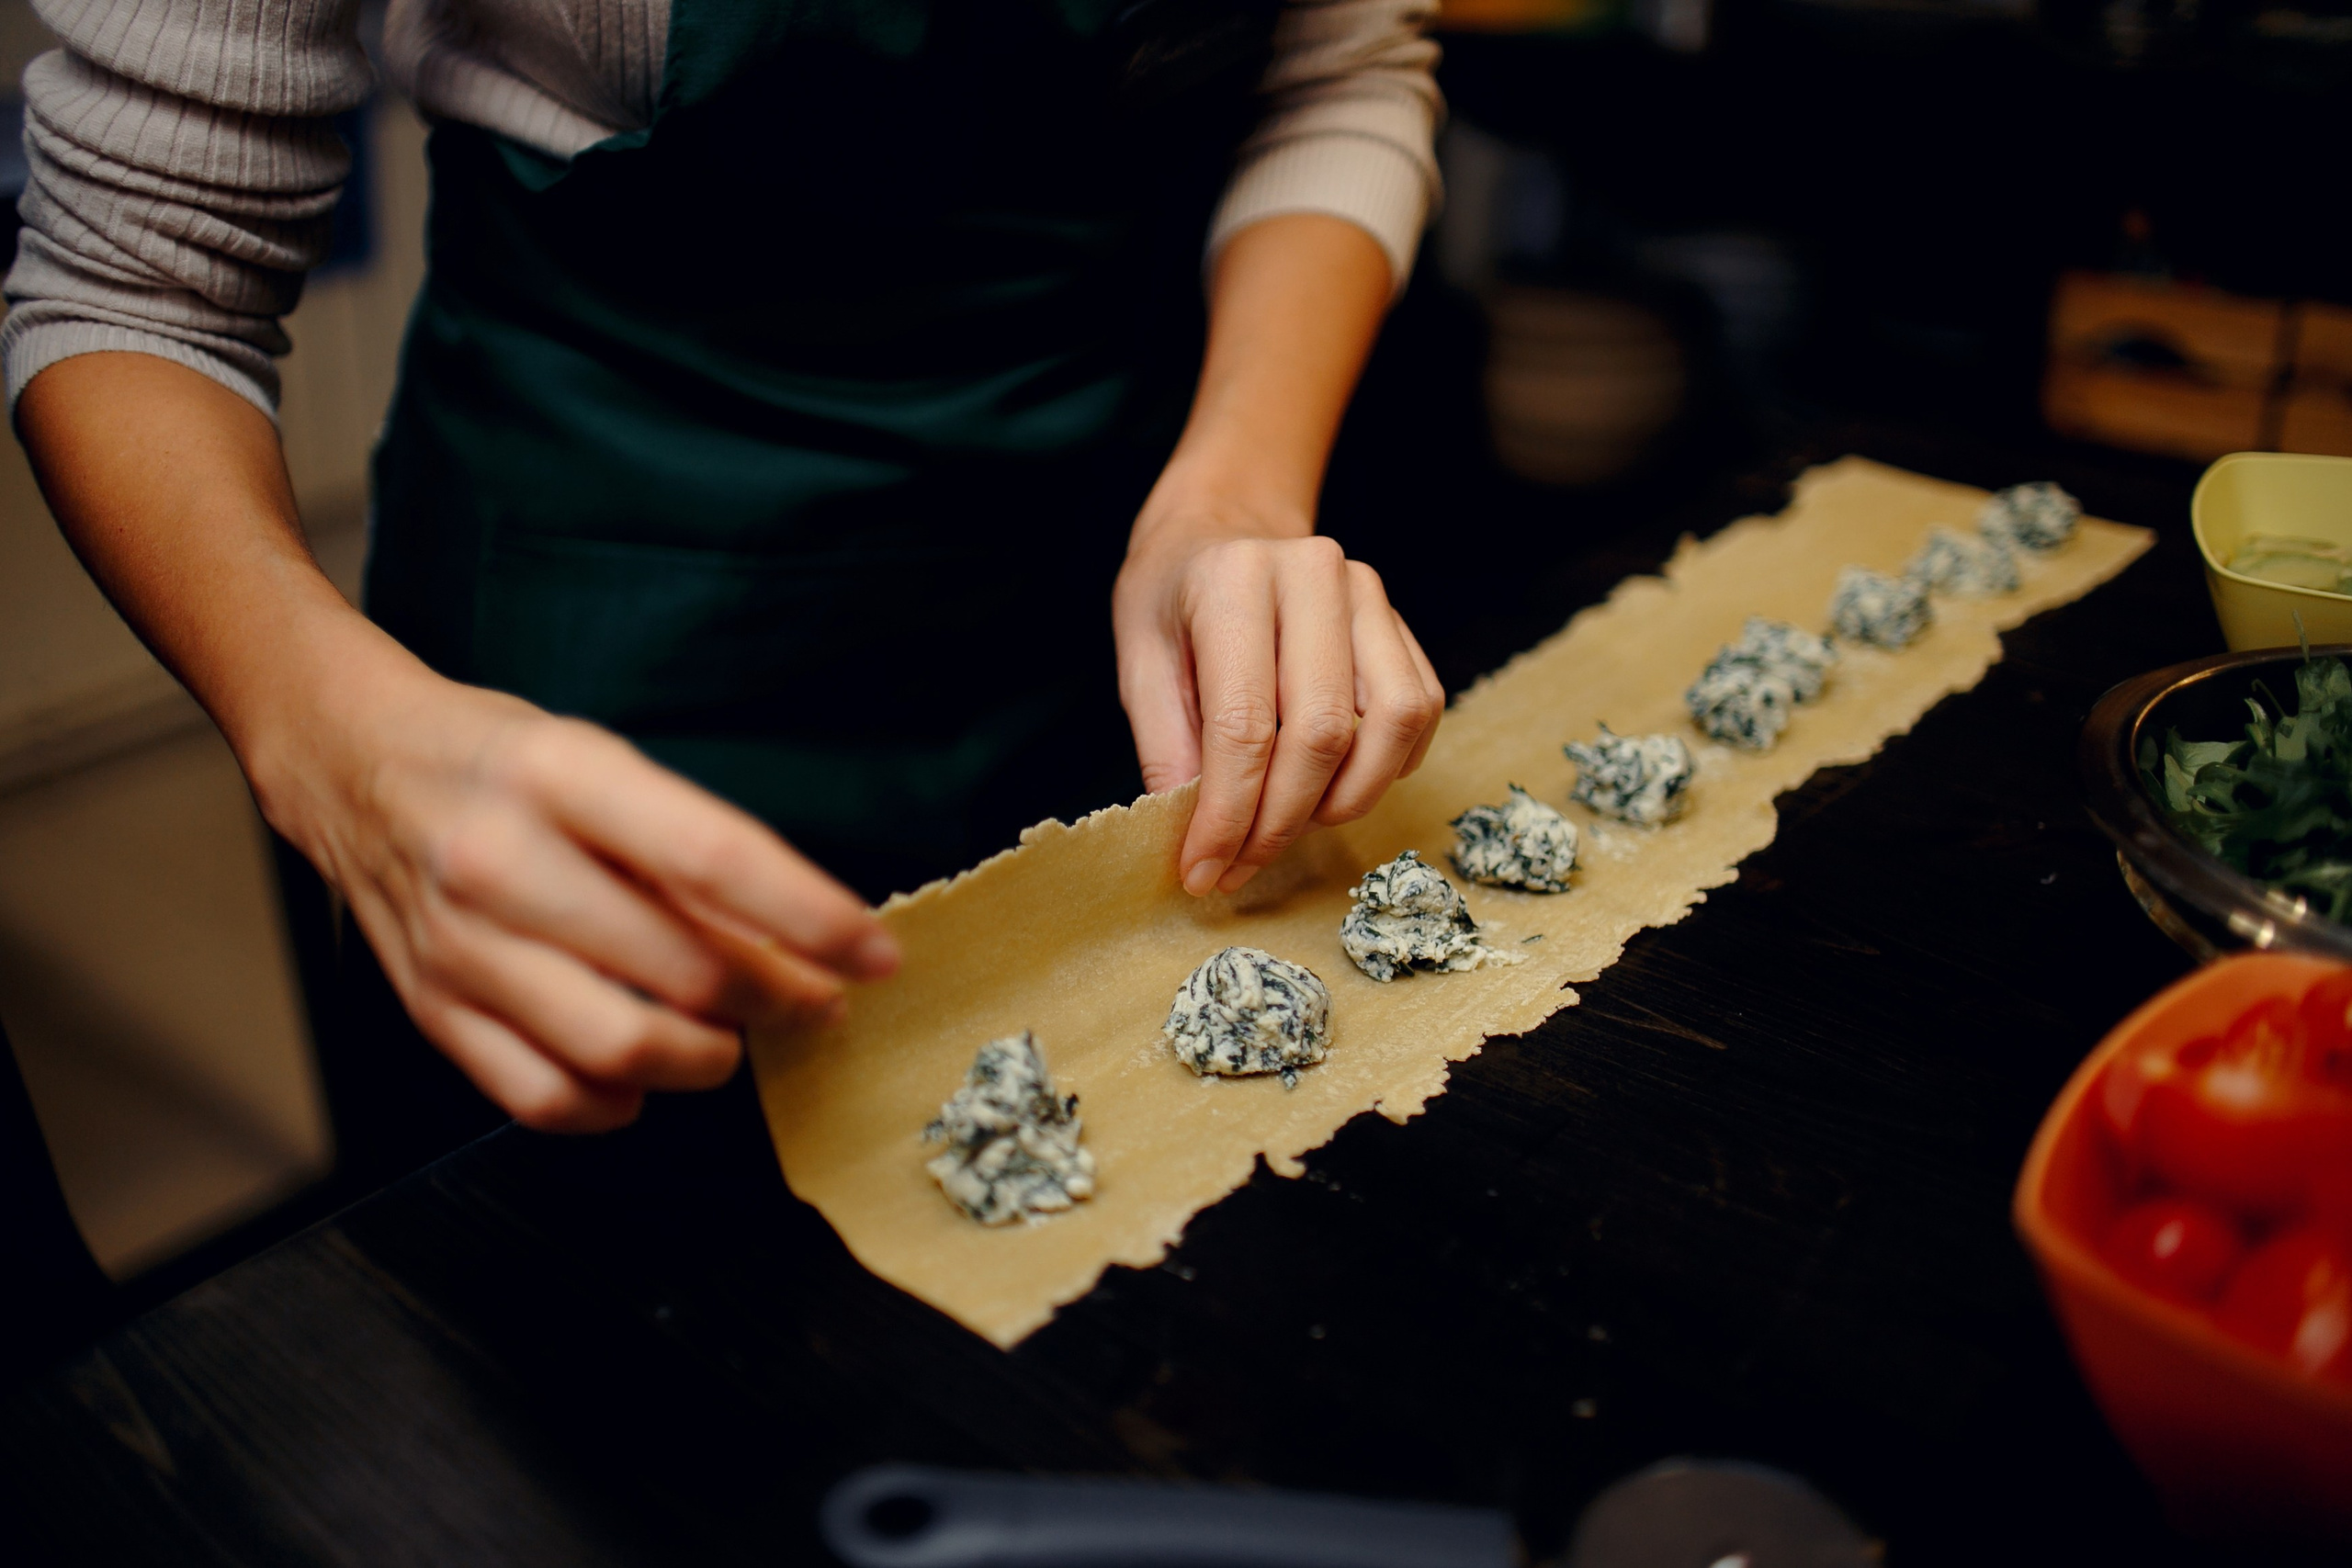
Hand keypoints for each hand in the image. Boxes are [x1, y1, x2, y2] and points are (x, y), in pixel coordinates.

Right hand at [255, 658, 899, 1132]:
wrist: (351, 762)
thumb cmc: (503, 763)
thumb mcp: (601, 761)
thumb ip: (690, 848)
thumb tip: (804, 940)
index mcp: (559, 774)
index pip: (713, 857)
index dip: (811, 918)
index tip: (875, 955)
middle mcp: (500, 860)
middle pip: (677, 968)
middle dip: (776, 1001)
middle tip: (815, 1005)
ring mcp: (457, 945)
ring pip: (616, 1047)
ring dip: (705, 1061)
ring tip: (732, 1041)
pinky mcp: (431, 1009)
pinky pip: (543, 1097)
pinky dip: (615, 1104)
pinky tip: (645, 1075)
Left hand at [1113, 497, 1443, 896]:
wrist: (1226, 525)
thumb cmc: (1174, 596)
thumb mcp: (1140, 660)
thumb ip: (1166, 744)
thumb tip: (1197, 835)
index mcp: (1233, 581)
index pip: (1245, 725)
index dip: (1229, 816)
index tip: (1205, 872)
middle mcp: (1313, 576)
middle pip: (1322, 733)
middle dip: (1282, 821)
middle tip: (1242, 867)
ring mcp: (1369, 594)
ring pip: (1392, 724)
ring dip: (1347, 799)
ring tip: (1293, 825)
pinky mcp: (1401, 621)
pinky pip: (1420, 710)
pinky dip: (1387, 767)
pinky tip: (1335, 785)